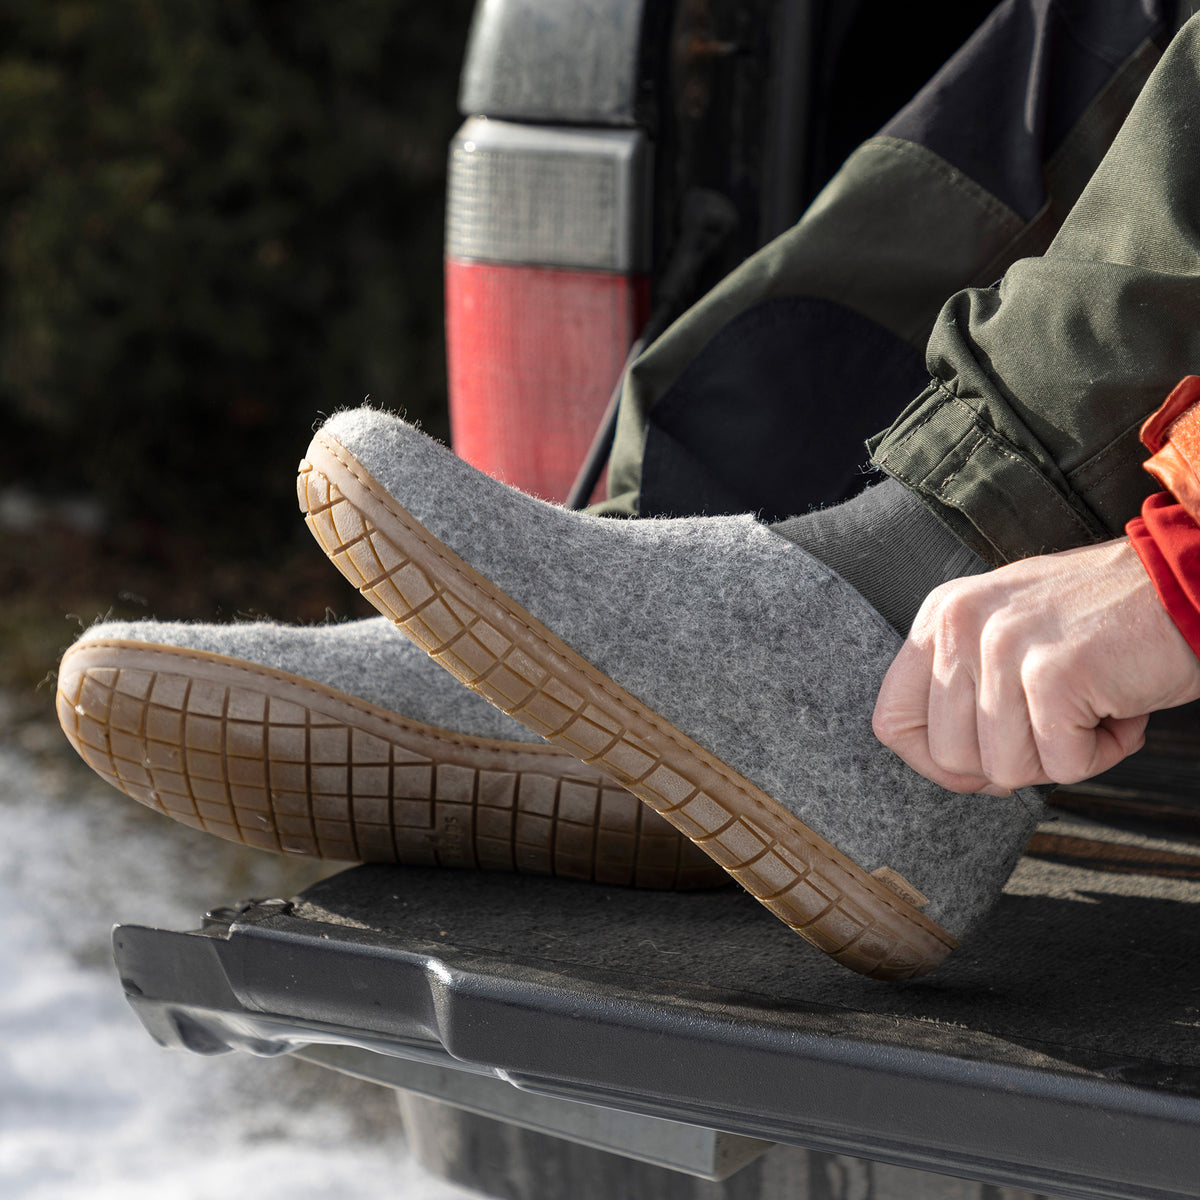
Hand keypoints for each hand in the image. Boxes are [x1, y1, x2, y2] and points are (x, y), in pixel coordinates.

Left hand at [872, 538, 1199, 793]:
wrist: (1186, 585)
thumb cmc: (1100, 626)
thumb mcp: (1006, 638)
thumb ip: (964, 691)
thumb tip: (948, 771)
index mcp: (940, 617)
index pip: (892, 721)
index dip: (935, 762)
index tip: (982, 760)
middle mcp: (960, 624)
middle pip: (949, 757)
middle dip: (1011, 761)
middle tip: (1056, 722)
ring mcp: (1004, 646)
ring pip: (1006, 769)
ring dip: (1062, 755)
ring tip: (1091, 703)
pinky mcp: (1053, 673)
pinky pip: (1062, 766)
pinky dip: (1102, 752)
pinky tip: (1119, 707)